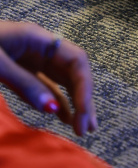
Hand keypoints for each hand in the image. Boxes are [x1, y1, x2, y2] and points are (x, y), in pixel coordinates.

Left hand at [0, 21, 96, 135]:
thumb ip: (24, 84)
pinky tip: (62, 117)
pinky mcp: (19, 68)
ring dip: (73, 102)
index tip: (82, 117)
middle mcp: (40, 46)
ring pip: (61, 80)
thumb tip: (53, 109)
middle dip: (84, 99)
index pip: (76, 60)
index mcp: (38, 38)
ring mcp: (30, 57)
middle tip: (86, 129)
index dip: (85, 89)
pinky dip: (55, 101)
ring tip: (81, 129)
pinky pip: (45, 85)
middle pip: (73, 71)